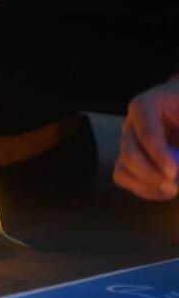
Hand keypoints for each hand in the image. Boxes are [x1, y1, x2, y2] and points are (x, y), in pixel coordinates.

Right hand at [114, 79, 178, 199]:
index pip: (147, 132)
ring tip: (173, 190)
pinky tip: (166, 191)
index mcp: (146, 106)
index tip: (173, 174)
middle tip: (174, 187)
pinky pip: (127, 178)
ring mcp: (129, 143)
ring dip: (146, 185)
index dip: (159, 155)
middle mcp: (131, 125)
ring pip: (123, 169)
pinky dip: (145, 190)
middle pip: (129, 153)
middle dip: (150, 174)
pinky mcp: (132, 159)